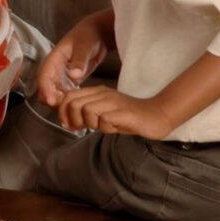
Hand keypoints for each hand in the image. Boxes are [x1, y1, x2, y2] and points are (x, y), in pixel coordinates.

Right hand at [38, 14, 109, 106]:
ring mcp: (61, 75)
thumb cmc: (88, 36)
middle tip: (64, 110)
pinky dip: (66, 100)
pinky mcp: (68, 80)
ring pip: (53, 92)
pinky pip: (62, 93)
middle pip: (45, 87)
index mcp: (54, 59)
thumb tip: (74, 76)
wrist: (96, 33)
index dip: (45, 89)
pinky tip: (75, 106)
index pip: (44, 76)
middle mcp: (54, 68)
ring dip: (58, 102)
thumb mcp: (85, 47)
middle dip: (51, 99)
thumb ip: (79, 61)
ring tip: (70, 111)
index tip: (51, 102)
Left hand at [57, 85, 175, 138]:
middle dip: (73, 119)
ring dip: (91, 123)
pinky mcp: (123, 112)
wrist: (157, 114)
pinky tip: (115, 128)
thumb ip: (85, 114)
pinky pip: (104, 120)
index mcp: (96, 92)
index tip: (68, 124)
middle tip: (82, 128)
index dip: (62, 111)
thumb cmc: (128, 117)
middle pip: (73, 103)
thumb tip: (66, 121)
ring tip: (104, 126)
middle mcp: (103, 93)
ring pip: (87, 110)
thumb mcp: (103, 113)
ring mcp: (113, 101)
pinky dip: (106, 128)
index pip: (68, 96)